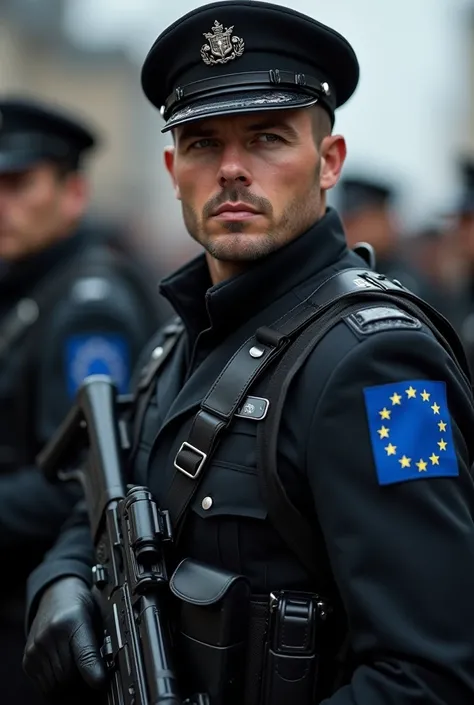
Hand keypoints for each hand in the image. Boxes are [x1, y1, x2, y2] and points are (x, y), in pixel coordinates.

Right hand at [23, 576, 106, 695]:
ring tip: (78, 672)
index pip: (84, 654)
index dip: (94, 673)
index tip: (101, 683)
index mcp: (73, 620)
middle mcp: (51, 634)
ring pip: (55, 684)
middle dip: (82, 681)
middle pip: (69, 676)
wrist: (57, 594)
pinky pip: (43, 686)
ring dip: (68, 685)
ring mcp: (36, 647)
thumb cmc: (80, 607)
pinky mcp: (27, 659)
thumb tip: (106, 674)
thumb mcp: (96, 618)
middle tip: (91, 675)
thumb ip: (100, 645)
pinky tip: (63, 671)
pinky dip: (55, 684)